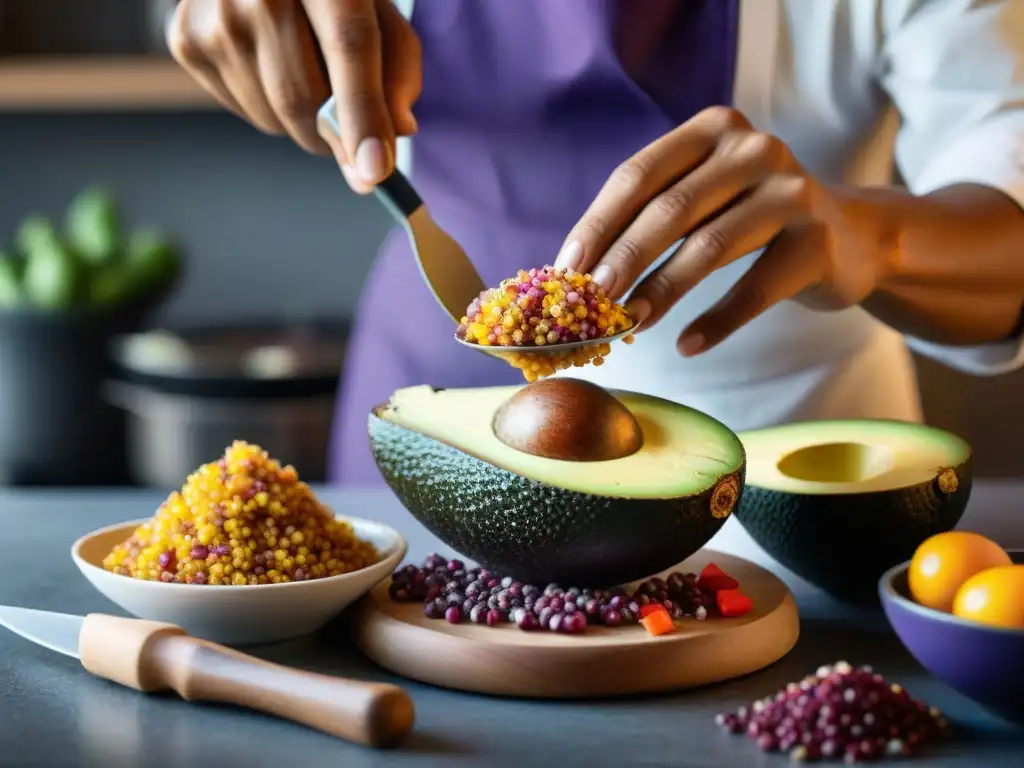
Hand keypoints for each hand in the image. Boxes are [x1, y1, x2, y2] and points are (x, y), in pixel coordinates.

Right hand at [168, 0, 421, 192]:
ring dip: (305, 122)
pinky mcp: (188, 41)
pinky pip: (247, 111)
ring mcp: (216, 18)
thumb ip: (399, 68)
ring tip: (308, 72)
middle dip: (337, 136)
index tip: (373, 172)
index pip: (347, 47)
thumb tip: (398, 131)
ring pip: (274, 118)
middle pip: (303, 98)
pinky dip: (272, 108)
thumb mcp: (377, 11)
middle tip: (354, 129)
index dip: (361, 115)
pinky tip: (274, 65)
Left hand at [556, 107, 892, 355]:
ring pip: (710, 246)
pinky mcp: (817, 241)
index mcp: (713, 130)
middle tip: (592, 302)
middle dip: (624, 259)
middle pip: (670, 210)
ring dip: (662, 291)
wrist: (850, 239)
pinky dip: (717, 321)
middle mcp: (755, 149)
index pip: (638, 175)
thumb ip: (651, 218)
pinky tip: (687, 345)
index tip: (566, 270)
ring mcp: (792, 192)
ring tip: (631, 326)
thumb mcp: (704, 200)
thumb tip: (577, 273)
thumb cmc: (751, 221)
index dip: (598, 225)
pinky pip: (756, 288)